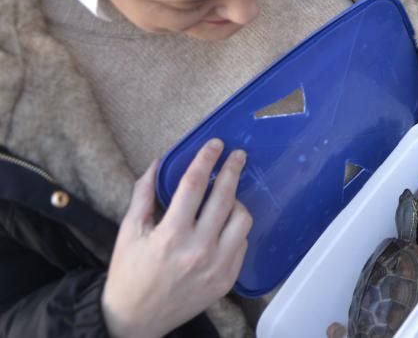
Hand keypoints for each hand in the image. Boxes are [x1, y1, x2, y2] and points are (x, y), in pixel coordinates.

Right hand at [102, 139, 251, 337]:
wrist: (135, 319)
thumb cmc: (129, 273)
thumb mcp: (129, 231)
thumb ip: (143, 194)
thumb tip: (157, 161)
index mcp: (171, 235)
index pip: (194, 185)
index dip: (206, 160)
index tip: (216, 144)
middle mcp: (199, 249)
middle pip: (225, 197)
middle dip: (233, 170)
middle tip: (238, 155)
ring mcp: (217, 265)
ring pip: (242, 219)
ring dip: (237, 201)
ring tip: (227, 196)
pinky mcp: (228, 278)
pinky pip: (242, 243)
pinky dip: (236, 229)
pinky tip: (225, 223)